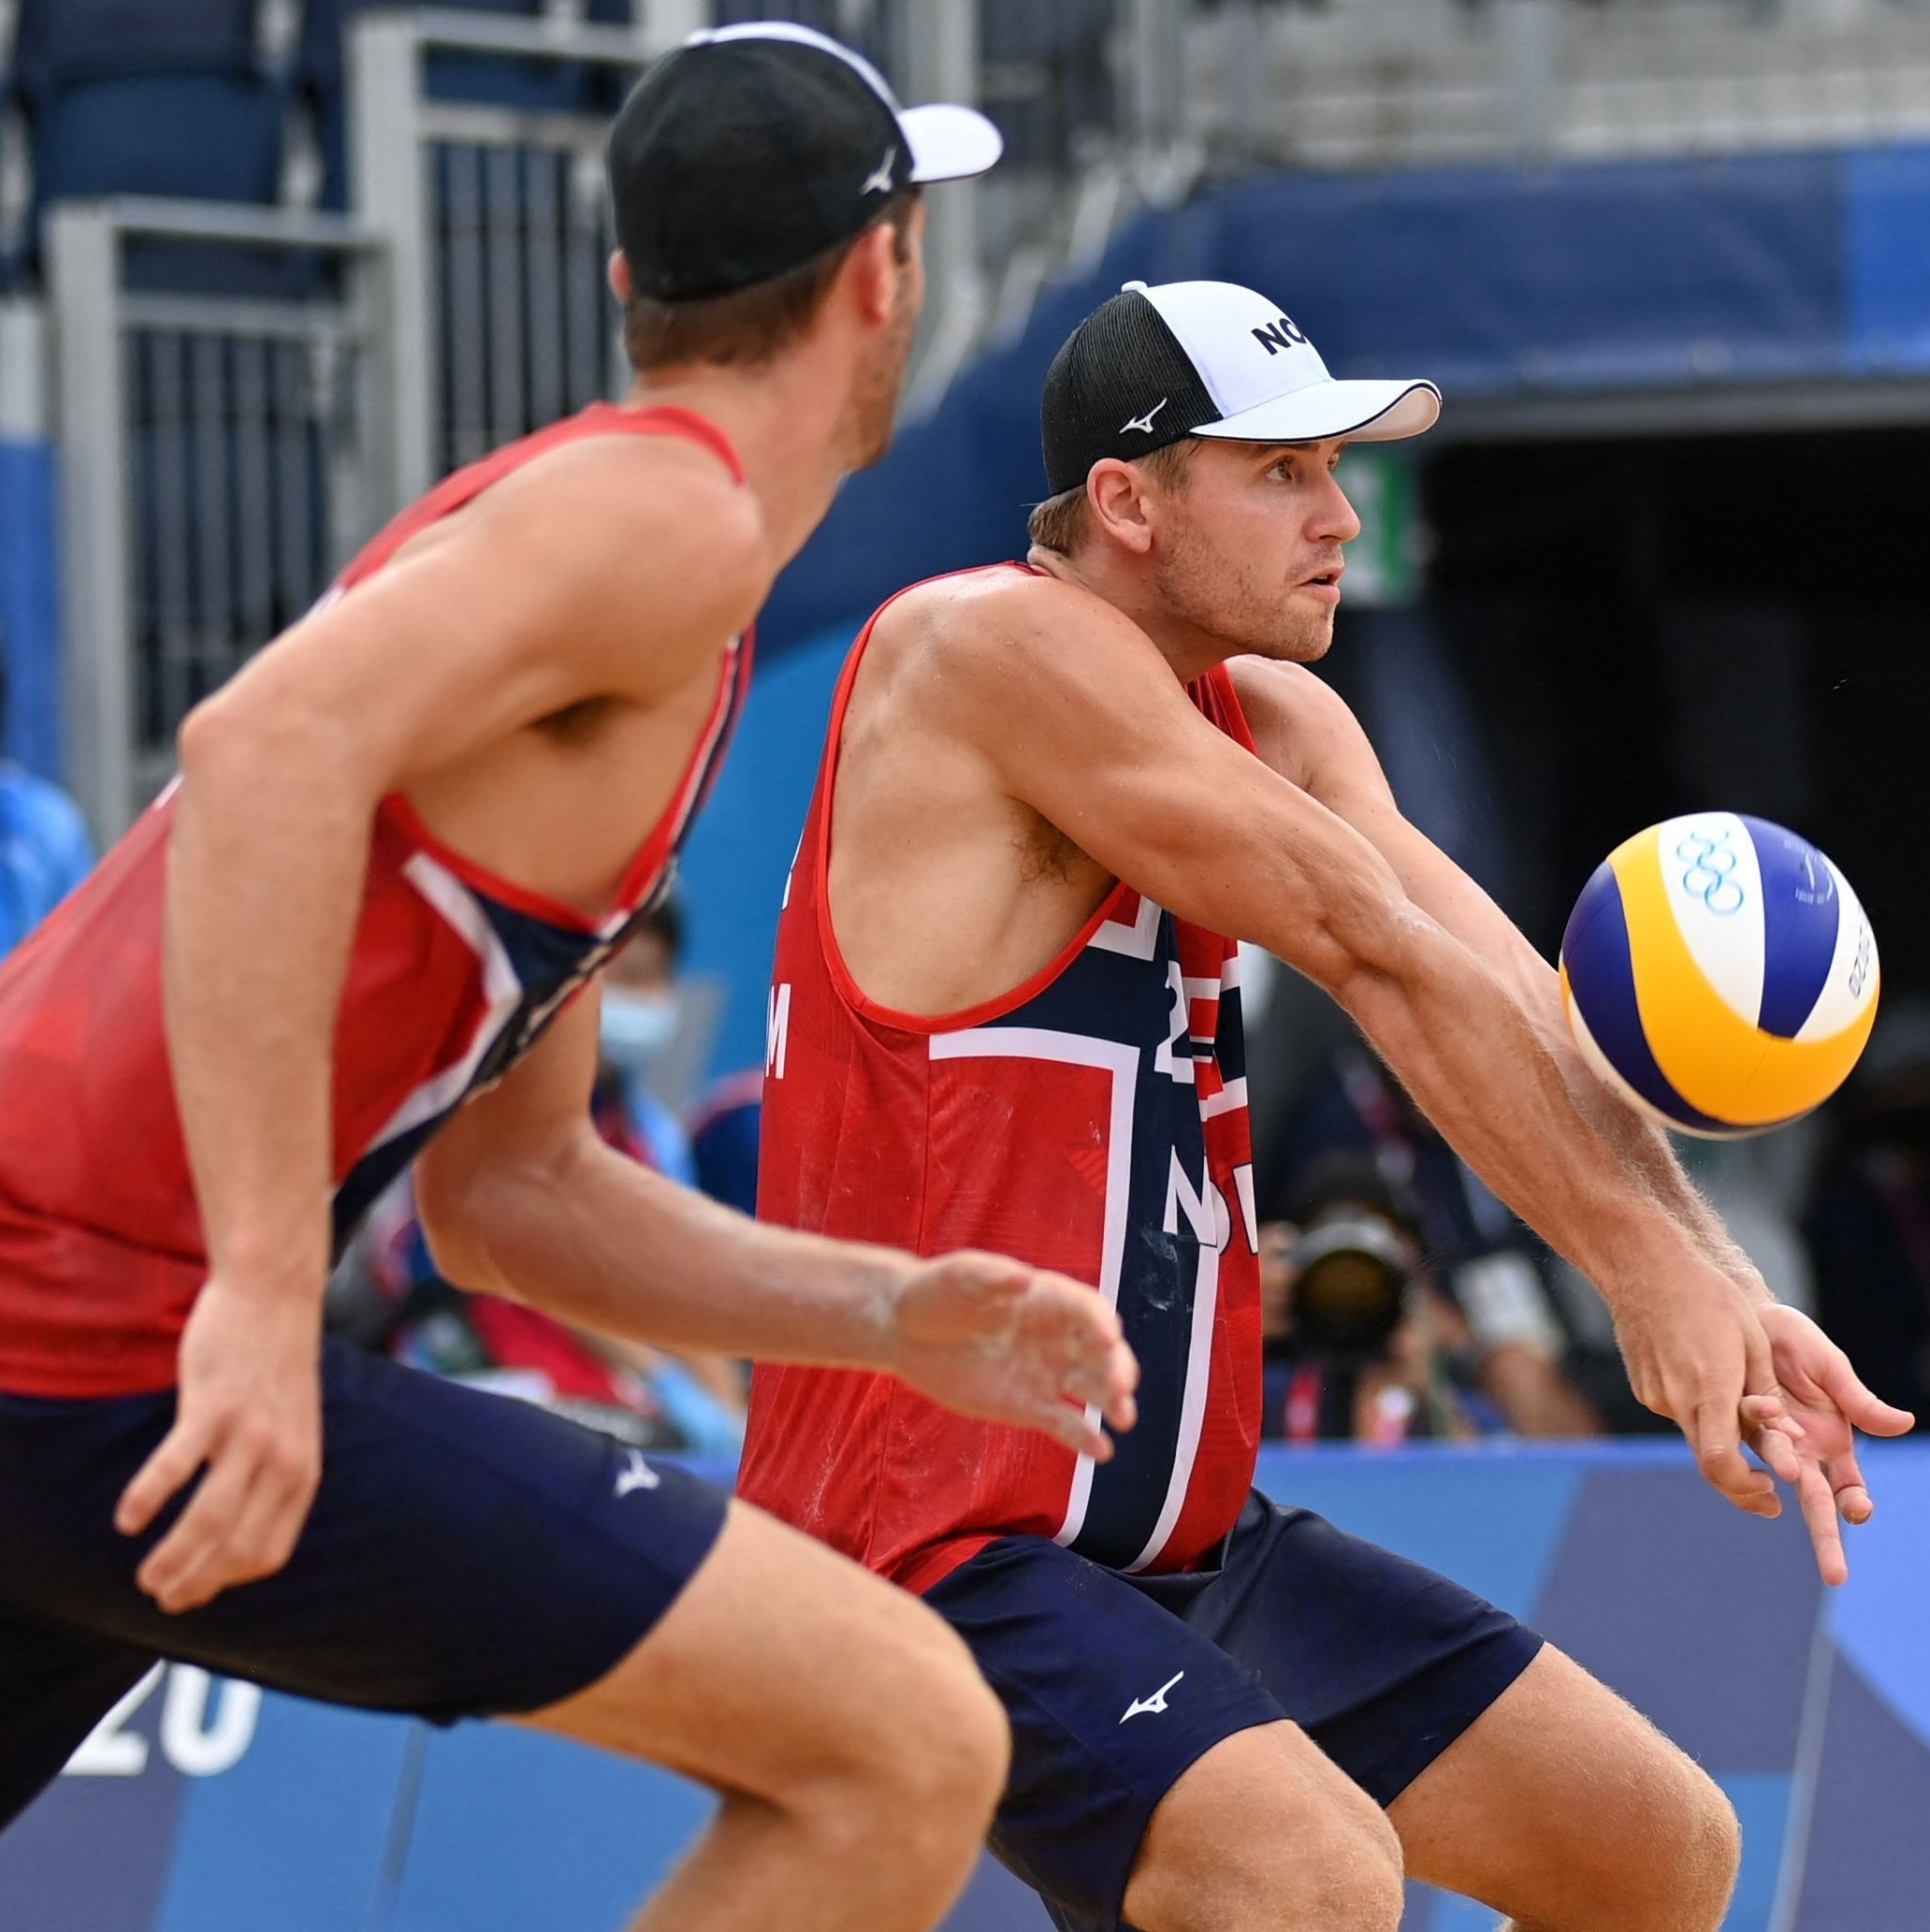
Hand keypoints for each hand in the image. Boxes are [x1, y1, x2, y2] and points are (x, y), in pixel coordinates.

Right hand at [116, 1277, 322, 1612]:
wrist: (275, 1297)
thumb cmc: (275, 1367)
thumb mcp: (293, 1428)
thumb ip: (274, 1475)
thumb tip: (240, 1528)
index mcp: (303, 1471)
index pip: (268, 1553)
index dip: (227, 1582)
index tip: (195, 1593)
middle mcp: (282, 1461)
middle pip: (235, 1549)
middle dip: (195, 1584)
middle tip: (162, 1597)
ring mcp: (249, 1435)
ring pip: (206, 1521)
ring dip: (171, 1560)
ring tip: (145, 1578)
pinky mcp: (214, 1407)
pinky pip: (174, 1468)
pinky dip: (147, 1500)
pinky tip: (128, 1520)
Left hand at [885, 1251, 1138, 1459]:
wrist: (906, 1330)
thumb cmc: (936, 1291)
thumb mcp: (961, 1276)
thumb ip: (993, 1277)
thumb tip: (1025, 1280)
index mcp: (1047, 1299)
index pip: (1087, 1310)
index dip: (1102, 1323)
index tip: (1109, 1340)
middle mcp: (1056, 1336)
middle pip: (1101, 1352)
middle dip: (1117, 1367)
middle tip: (1122, 1387)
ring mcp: (1045, 1372)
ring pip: (1092, 1388)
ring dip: (1114, 1402)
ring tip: (1125, 1420)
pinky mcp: (1028, 1406)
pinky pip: (1065, 1423)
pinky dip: (1085, 1437)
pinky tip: (1101, 1451)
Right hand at [1609, 1256, 1795, 1521]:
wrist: (1646, 1267)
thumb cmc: (1708, 1297)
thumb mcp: (1753, 1342)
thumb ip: (1765, 1394)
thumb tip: (1784, 1438)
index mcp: (1710, 1389)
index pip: (1721, 1463)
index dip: (1746, 1489)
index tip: (1771, 1496)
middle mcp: (1676, 1400)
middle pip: (1708, 1462)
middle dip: (1740, 1484)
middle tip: (1768, 1495)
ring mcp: (1655, 1396)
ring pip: (1694, 1436)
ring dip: (1721, 1442)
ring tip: (1746, 1423)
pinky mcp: (1644, 1388)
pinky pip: (1678, 1413)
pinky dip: (1700, 1415)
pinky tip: (1708, 1382)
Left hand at [1758, 1303, 1914, 1585]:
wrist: (1749, 1316)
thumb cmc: (1796, 1344)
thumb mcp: (1833, 1370)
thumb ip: (1861, 1402)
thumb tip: (1905, 1425)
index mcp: (1831, 1443)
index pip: (1849, 1488)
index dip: (1856, 1503)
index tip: (1860, 1511)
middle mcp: (1800, 1450)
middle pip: (1817, 1504)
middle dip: (1828, 1540)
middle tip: (1837, 1577)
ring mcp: (1766, 1439)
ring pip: (1777, 1473)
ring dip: (1784, 1468)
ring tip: (1788, 1465)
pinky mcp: (1735, 1421)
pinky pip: (1747, 1435)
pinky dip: (1761, 1427)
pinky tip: (1770, 1412)